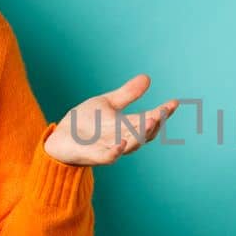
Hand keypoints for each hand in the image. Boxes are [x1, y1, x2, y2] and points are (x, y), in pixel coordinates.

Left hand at [43, 73, 178, 165]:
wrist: (60, 138)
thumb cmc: (85, 122)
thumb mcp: (107, 103)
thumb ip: (127, 94)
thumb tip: (147, 77)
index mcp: (127, 126)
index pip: (150, 119)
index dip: (163, 112)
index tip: (174, 102)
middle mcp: (123, 138)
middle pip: (144, 133)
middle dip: (154, 123)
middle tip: (163, 112)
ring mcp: (110, 148)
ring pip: (131, 145)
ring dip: (141, 135)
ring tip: (150, 121)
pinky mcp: (94, 156)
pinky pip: (108, 157)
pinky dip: (115, 152)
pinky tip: (121, 144)